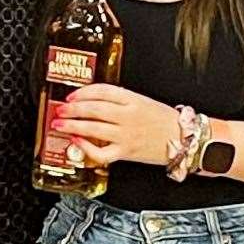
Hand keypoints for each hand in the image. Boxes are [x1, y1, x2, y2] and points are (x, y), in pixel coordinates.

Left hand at [48, 85, 177, 167]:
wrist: (184, 139)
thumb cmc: (164, 120)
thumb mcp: (143, 101)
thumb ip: (120, 99)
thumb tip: (93, 99)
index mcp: (133, 99)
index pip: (103, 91)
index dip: (83, 91)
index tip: (72, 95)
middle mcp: (129, 116)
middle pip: (94, 109)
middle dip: (72, 109)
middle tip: (60, 109)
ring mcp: (127, 135)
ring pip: (94, 128)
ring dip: (73, 125)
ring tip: (60, 124)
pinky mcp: (126, 152)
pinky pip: (102, 152)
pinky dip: (86, 147)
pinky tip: (77, 141)